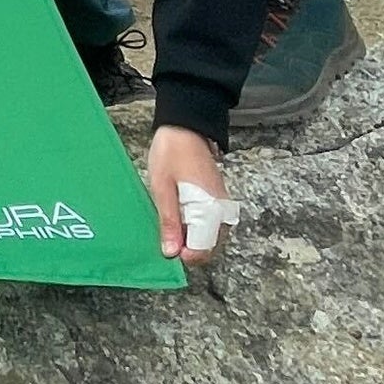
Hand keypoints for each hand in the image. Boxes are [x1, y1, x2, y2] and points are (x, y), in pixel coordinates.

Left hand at [145, 126, 230, 270]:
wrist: (186, 127)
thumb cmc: (171, 153)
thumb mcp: (162, 188)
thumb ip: (169, 221)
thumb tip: (171, 252)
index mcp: (210, 207)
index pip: (205, 248)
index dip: (187, 256)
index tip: (169, 252)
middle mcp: (221, 209)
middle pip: (210, 245)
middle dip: (189, 249)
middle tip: (166, 240)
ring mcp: (221, 204)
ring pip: (211, 236)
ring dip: (192, 239)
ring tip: (170, 229)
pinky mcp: (217, 199)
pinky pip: (210, 223)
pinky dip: (196, 228)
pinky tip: (179, 220)